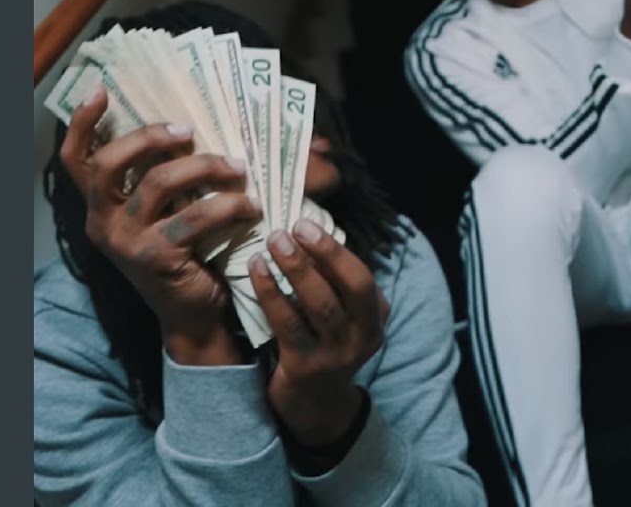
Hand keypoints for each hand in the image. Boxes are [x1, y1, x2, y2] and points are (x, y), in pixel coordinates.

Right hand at [60, 87, 261, 363]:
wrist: (193, 314)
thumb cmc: (184, 253)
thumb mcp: (163, 214)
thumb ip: (160, 178)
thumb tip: (189, 129)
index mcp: (99, 206)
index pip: (75, 160)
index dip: (82, 123)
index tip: (101, 90)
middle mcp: (102, 223)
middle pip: (110, 163)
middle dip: (151, 137)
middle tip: (190, 133)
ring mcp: (126, 242)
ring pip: (159, 182)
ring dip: (206, 167)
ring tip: (239, 169)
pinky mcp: (157, 259)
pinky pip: (197, 216)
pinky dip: (230, 205)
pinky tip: (251, 207)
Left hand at [249, 219, 390, 452]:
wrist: (313, 407)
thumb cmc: (321, 346)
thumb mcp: (341, 317)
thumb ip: (332, 282)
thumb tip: (305, 230)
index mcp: (374, 317)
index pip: (362, 276)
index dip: (335, 248)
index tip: (306, 223)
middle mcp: (363, 336)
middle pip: (353, 287)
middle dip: (325, 253)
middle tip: (293, 227)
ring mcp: (337, 354)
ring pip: (321, 305)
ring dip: (297, 269)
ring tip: (273, 242)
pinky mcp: (306, 367)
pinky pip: (288, 324)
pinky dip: (272, 292)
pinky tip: (256, 270)